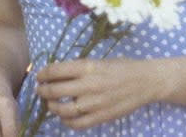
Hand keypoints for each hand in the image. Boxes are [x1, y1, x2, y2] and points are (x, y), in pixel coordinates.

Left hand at [36, 58, 165, 129]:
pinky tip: (65, 117)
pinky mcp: (101, 117)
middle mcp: (89, 85)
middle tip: (40, 90)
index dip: (42, 74)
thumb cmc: (121, 68)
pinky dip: (66, 121)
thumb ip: (78, 68)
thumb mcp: (98, 61)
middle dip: (42, 91)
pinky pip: (77, 124)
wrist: (146, 82)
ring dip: (52, 107)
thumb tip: (56, 73)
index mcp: (87, 67)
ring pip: (62, 109)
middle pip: (54, 91)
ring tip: (51, 104)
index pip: (55, 71)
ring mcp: (95, 103)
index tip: (39, 76)